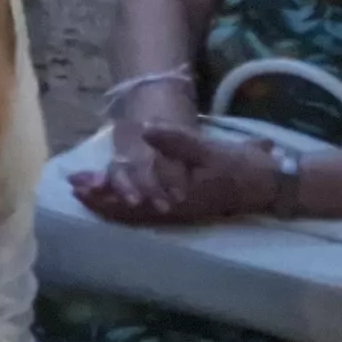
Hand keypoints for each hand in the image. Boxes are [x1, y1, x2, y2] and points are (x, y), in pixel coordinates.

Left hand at [79, 121, 284, 224]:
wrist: (270, 184)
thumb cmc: (240, 167)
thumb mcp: (209, 150)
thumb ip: (176, 141)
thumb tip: (145, 129)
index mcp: (172, 200)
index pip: (126, 202)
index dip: (100, 193)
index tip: (76, 184)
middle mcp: (170, 211)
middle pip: (124, 210)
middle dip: (97, 198)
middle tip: (71, 185)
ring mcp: (176, 211)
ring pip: (133, 211)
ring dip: (108, 201)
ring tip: (84, 189)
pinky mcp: (183, 206)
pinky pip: (146, 209)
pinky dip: (127, 203)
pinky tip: (118, 194)